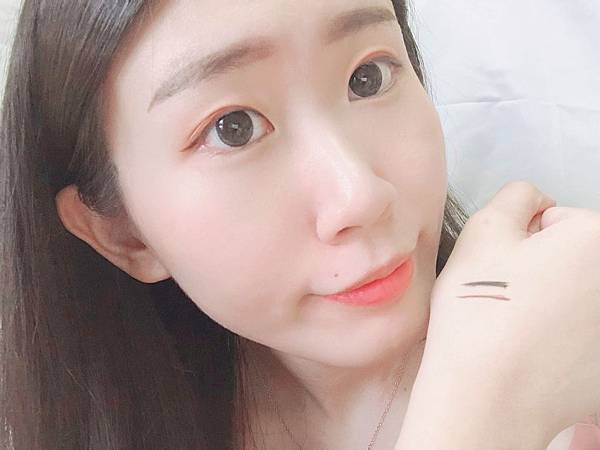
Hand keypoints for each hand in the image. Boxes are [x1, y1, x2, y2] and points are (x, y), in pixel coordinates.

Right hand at [421, 180, 599, 436]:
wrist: (487, 393)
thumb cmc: (481, 309)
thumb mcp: (483, 230)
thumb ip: (515, 195)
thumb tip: (534, 200)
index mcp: (597, 240)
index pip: (558, 219)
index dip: (522, 239)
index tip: (504, 267)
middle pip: (576, 257)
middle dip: (545, 266)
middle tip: (509, 294)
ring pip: (579, 295)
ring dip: (555, 300)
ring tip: (519, 325)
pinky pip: (581, 334)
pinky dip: (563, 338)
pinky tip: (534, 352)